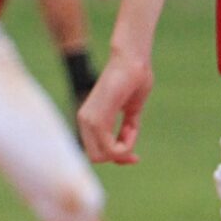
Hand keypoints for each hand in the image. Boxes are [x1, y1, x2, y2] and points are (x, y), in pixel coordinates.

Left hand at [76, 48, 150, 165]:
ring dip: (124, 150)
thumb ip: (126, 131)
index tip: (135, 155)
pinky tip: (131, 129)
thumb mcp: (131, 113)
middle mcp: (84, 121)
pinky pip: (110, 147)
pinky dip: (125, 146)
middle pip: (97, 158)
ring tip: (132, 129)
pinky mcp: (97, 118)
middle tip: (135, 149)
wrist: (132, 62)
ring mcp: (88, 120)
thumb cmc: (134, 82)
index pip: (95, 153)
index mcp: (89, 120)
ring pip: (102, 156)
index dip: (117, 157)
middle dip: (120, 157)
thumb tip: (126, 154)